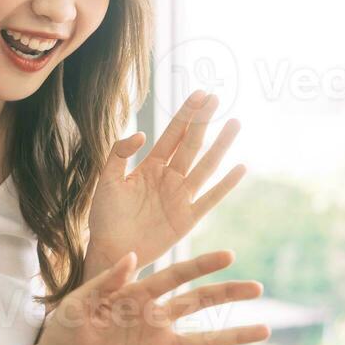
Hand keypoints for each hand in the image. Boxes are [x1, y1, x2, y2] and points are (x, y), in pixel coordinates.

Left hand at [33, 251, 269, 344]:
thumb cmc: (61, 335)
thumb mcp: (77, 304)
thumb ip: (105, 282)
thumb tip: (132, 257)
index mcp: (136, 296)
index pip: (175, 276)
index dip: (201, 266)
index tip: (229, 255)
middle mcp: (154, 319)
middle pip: (198, 303)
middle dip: (228, 294)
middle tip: (258, 287)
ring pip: (203, 340)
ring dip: (233, 336)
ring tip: (264, 330)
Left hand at [85, 91, 245, 278]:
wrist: (109, 251)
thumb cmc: (105, 217)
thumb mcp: (107, 180)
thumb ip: (119, 154)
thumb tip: (142, 134)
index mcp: (150, 167)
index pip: (172, 135)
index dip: (186, 114)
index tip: (200, 93)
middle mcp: (169, 178)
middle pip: (191, 144)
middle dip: (203, 121)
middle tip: (217, 98)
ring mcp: (181, 197)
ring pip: (205, 166)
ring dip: (220, 145)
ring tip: (234, 124)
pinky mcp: (188, 218)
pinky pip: (210, 199)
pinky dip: (226, 184)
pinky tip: (240, 168)